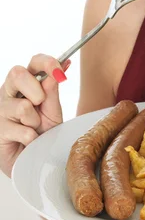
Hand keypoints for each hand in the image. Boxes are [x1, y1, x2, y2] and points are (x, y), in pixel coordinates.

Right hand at [0, 54, 70, 178]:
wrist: (34, 158)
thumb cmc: (43, 132)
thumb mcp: (53, 110)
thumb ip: (53, 91)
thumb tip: (63, 65)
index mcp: (27, 83)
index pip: (34, 62)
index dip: (47, 62)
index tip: (61, 72)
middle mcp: (10, 92)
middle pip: (17, 73)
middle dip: (35, 89)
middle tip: (40, 103)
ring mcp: (1, 109)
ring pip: (22, 106)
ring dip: (35, 121)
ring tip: (34, 128)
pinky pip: (23, 131)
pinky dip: (32, 138)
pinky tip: (27, 141)